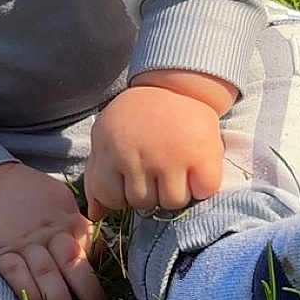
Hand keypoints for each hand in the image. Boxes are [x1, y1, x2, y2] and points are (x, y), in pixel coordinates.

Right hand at [0, 162, 104, 299]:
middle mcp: (50, 234)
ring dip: (59, 299)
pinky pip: (16, 274)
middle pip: (71, 262)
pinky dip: (28, 291)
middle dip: (86, 290)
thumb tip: (99, 251)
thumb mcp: (63, 202)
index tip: (108, 291)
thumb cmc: (33, 194)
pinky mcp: (3, 252)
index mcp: (69, 220)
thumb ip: (79, 226)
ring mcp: (25, 244)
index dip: (100, 269)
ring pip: (46, 273)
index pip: (90, 246)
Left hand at [84, 72, 233, 219]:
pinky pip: (203, 191)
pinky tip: (196, 168)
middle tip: (157, 168)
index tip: (130, 178)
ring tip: (176, 168)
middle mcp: (138, 154)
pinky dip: (203, 185)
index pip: (111, 198)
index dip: (122, 194)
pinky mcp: (203, 155)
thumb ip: (96, 176)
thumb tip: (96, 215)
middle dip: (149, 191)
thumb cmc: (137, 117)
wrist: (175, 84)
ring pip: (172, 202)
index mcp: (111, 149)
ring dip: (176, 191)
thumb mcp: (106, 138)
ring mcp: (172, 156)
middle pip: (143, 203)